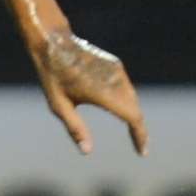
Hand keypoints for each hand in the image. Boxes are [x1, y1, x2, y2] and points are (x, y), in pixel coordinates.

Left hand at [30, 29, 146, 156]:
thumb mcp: (58, 106)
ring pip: (133, 98)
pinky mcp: (115, 65)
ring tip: (135, 135)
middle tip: (140, 148)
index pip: (132, 117)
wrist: (55, 43)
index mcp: (102, 92)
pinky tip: (125, 113)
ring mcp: (116, 71)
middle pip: (136, 110)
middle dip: (139, 130)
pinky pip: (128, 88)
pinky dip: (130, 103)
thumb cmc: (53, 77)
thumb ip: (75, 128)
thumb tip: (87, 151)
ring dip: (135, 115)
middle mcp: (114, 80)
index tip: (142, 152)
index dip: (140, 136)